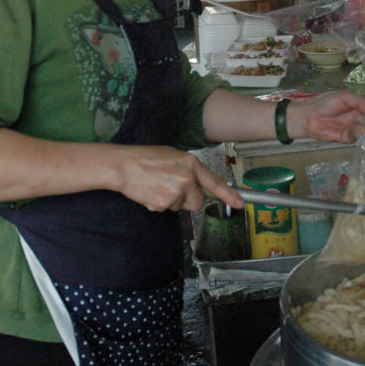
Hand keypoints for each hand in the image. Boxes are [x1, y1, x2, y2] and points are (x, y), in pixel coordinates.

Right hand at [115, 145, 244, 212]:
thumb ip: (190, 170)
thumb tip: (201, 184)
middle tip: (173, 187)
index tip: (240, 203)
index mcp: (191, 164)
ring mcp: (175, 194)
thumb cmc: (147, 157)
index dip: (229, 195)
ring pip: (182, 206)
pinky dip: (160, 204)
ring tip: (158, 185)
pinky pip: (167, 210)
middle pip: (198, 201)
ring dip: (173, 201)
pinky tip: (152, 191)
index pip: (215, 183)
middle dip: (189, 199)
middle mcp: (186, 180)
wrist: (124, 165)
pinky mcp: (163, 205)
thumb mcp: (175, 156)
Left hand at [286, 91, 364, 145]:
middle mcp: (361, 116)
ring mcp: (356, 128)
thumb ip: (361, 103)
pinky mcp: (348, 138)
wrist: (307, 116)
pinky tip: (357, 129)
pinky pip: (359, 136)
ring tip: (361, 123)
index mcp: (361, 104)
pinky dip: (360, 132)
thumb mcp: (344, 97)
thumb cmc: (324, 103)